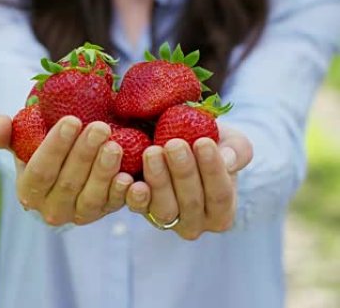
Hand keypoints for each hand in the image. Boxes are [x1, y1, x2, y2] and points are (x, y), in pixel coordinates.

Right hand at [0, 115, 134, 225]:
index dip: (56, 147)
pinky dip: (122, 194)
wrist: (65, 166)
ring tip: (115, 146)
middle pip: (68, 183)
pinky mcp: (105, 213)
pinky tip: (129, 177)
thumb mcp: (19, 139)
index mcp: (28, 190)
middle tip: (100, 127)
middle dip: (85, 154)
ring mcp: (80, 214)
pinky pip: (114, 206)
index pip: (40, 171)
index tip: (72, 120)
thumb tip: (0, 124)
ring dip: (104, 172)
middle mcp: (52, 209)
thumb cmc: (40, 148)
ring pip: (91, 196)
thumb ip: (1, 131)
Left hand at [125, 124, 252, 239]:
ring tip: (152, 152)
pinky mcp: (141, 210)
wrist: (176, 145)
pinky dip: (134, 193)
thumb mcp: (228, 143)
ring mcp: (166, 220)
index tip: (203, 142)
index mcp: (222, 212)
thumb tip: (228, 160)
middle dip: (183, 172)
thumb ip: (236, 150)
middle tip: (174, 144)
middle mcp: (195, 223)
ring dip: (158, 180)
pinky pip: (137, 207)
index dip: (213, 169)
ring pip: (164, 208)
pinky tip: (129, 177)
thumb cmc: (207, 145)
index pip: (220, 194)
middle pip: (191, 202)